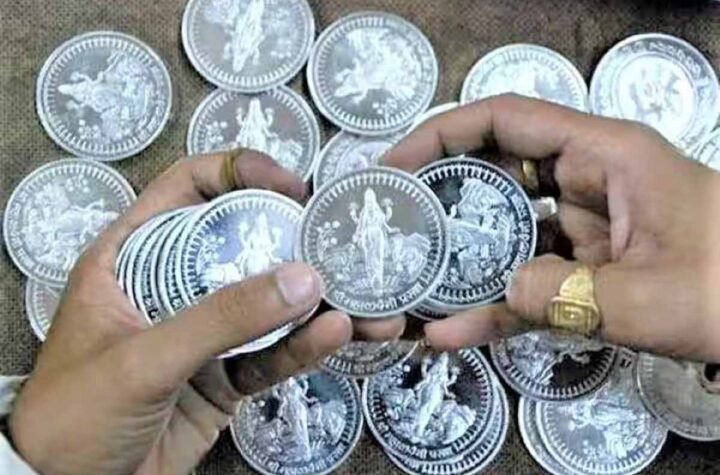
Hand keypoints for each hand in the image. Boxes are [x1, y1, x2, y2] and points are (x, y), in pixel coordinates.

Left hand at [8, 150, 390, 474]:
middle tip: (343, 244)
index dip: (239, 174)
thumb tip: (301, 278)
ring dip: (317, 303)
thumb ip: (221, 318)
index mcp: (133, 257)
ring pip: (268, 304)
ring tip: (367, 302)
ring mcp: (203, 332)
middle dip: (297, 242)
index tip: (290, 186)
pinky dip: (305, 346)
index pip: (188, 190)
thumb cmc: (75, 414)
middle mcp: (173, 285)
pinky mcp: (225, 376)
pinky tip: (336, 334)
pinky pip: (272, 353)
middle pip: (243, 244)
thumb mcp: (143, 358)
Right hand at [384, 94, 719, 362]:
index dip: (443, 133)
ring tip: (409, 279)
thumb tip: (497, 295)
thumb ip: (561, 294)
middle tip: (392, 223)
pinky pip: (531, 279)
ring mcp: (588, 228)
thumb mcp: (646, 296)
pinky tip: (453, 330)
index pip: (508, 121)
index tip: (396, 164)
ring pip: (508, 231)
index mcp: (605, 156)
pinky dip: (495, 303)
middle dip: (443, 196)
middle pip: (497, 172)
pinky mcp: (591, 268)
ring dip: (463, 257)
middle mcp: (590, 181)